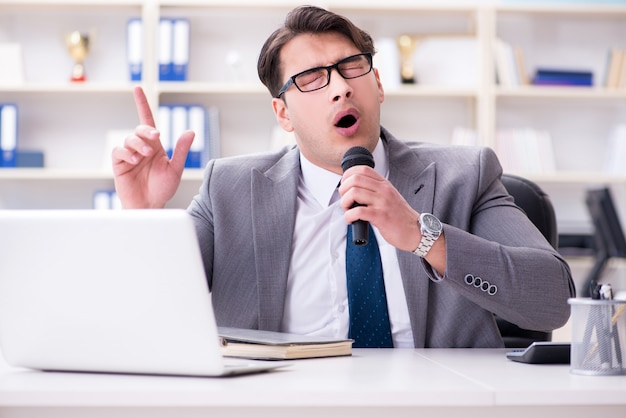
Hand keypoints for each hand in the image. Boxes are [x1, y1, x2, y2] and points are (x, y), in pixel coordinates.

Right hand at [111, 86, 194, 207]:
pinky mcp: (119, 165)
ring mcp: (129, 156)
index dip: (142, 104)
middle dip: (146, 132)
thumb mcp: (175, 169)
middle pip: (139, 130)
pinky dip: (126, 153)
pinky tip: (134, 160)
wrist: (150, 206)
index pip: (147, 121)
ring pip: (128, 140)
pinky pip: (118, 152)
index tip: (137, 88)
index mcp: (155, 146)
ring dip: (137, 144)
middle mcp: (141, 148)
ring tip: (145, 156)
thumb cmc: (163, 189)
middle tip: (155, 139)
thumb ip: (181, 150)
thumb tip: (190, 131)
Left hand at [339, 165, 446, 272]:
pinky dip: (349, 216)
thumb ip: (375, 190)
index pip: (362, 169)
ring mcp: (383, 203)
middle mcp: (383, 190)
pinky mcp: (381, 217)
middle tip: (345, 200)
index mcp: (384, 184)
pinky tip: (352, 220)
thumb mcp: (389, 196)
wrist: (415, 231)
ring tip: (348, 210)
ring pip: (354, 193)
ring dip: (345, 203)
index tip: (345, 185)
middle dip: (343, 190)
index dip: (348, 175)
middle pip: (355, 179)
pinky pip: (358, 212)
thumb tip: (353, 190)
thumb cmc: (400, 216)